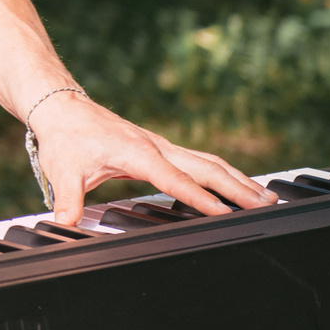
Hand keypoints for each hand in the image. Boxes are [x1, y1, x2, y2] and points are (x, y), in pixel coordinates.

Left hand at [31, 94, 273, 227]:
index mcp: (137, 153)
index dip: (200, 198)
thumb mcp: (62, 172)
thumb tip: (64, 223)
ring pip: (208, 161)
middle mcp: (156, 146)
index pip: (176, 179)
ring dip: (237, 178)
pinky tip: (235, 184)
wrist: (62, 106)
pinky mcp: (159, 147)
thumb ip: (68, 200)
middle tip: (267, 204)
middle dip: (237, 186)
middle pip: (206, 167)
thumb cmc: (65, 136)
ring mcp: (160, 145)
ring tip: (265, 196)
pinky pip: (198, 160)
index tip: (224, 213)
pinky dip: (221, 172)